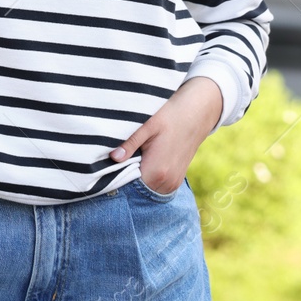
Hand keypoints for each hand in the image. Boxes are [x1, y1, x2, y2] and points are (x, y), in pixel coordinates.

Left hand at [108, 77, 222, 194]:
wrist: (196, 113)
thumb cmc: (170, 115)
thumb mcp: (147, 125)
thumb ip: (129, 143)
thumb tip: (113, 157)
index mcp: (157, 173)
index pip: (126, 184)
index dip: (113, 175)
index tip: (103, 165)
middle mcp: (166, 184)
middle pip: (134, 187)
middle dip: (122, 175)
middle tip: (112, 159)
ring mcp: (172, 185)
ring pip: (144, 187)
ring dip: (134, 176)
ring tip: (127, 158)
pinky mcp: (175, 182)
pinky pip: (153, 185)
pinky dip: (144, 176)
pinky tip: (140, 160)